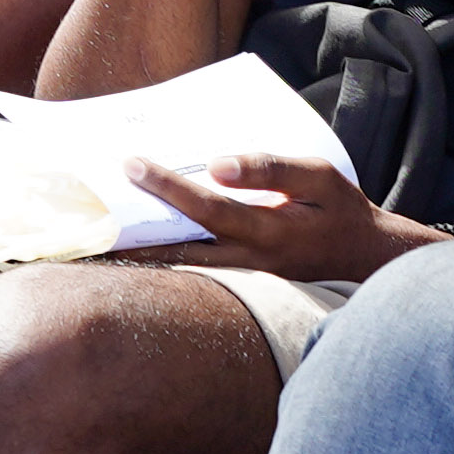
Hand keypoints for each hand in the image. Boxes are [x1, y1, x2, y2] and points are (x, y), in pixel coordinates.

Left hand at [118, 154, 439, 289]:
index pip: (206, 208)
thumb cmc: (341, 211)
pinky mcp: (243, 288)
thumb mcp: (319, 176)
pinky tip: (137, 254)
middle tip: (87, 225)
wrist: (367, 262)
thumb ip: (271, 169)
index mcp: (268, 231)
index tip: (133, 165)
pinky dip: (163, 266)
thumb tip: (218, 166)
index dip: (167, 187)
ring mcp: (245, 281)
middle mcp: (250, 263)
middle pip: (179, 252)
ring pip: (182, 272)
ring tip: (97, 244)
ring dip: (141, 260)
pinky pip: (195, 277)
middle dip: (132, 239)